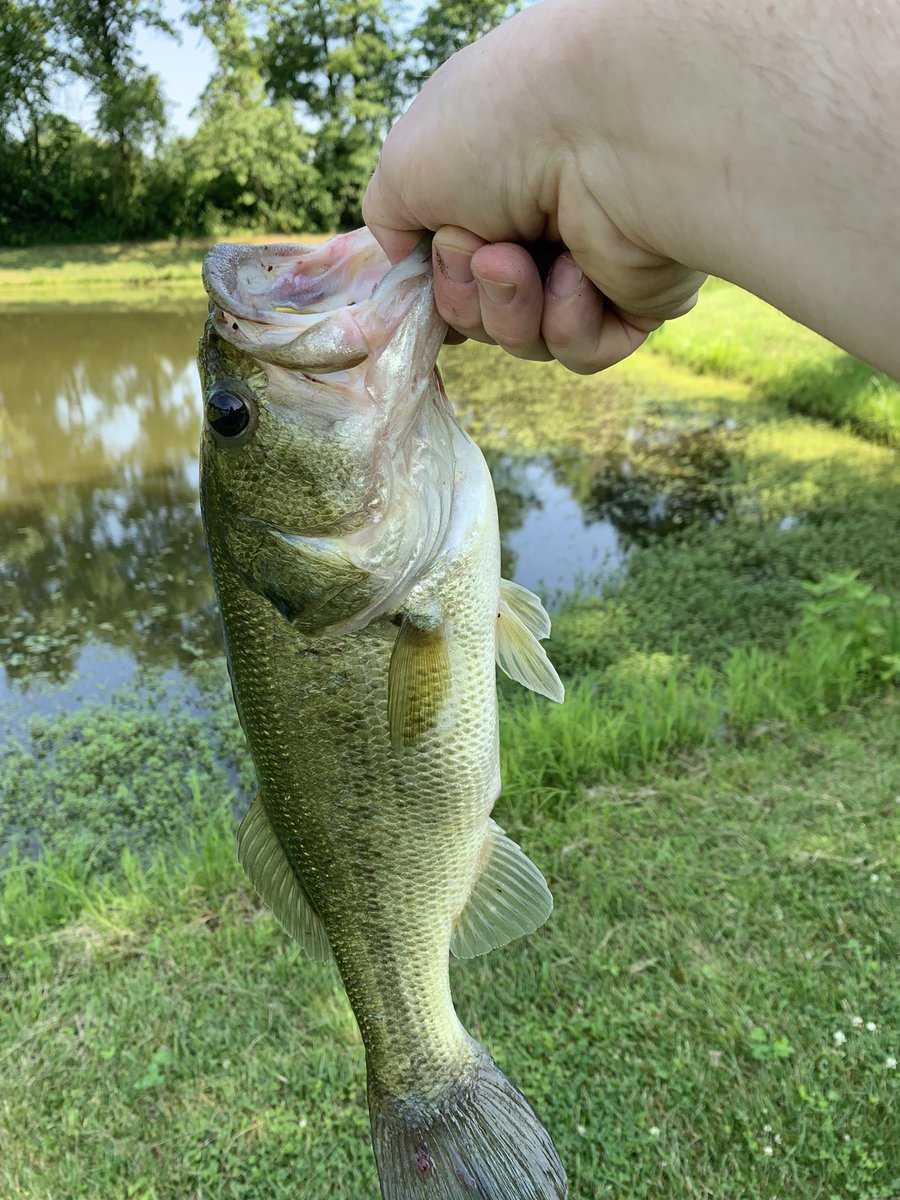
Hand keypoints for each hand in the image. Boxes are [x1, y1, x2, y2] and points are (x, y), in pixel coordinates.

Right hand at [363, 1, 704, 373]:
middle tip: (489, 252)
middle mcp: (544, 222)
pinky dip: (565, 323)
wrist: (606, 129)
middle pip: (481, 315)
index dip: (439, 282)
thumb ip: (389, 223)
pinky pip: (579, 353)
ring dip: (510, 308)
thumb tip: (412, 266)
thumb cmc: (496, 130)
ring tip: (522, 261)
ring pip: (525, 340)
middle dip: (468, 297)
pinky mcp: (637, 302)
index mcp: (495, 184)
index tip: (435, 259)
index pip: (453, 268)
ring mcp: (592, 263)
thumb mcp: (403, 169)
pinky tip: (578, 275)